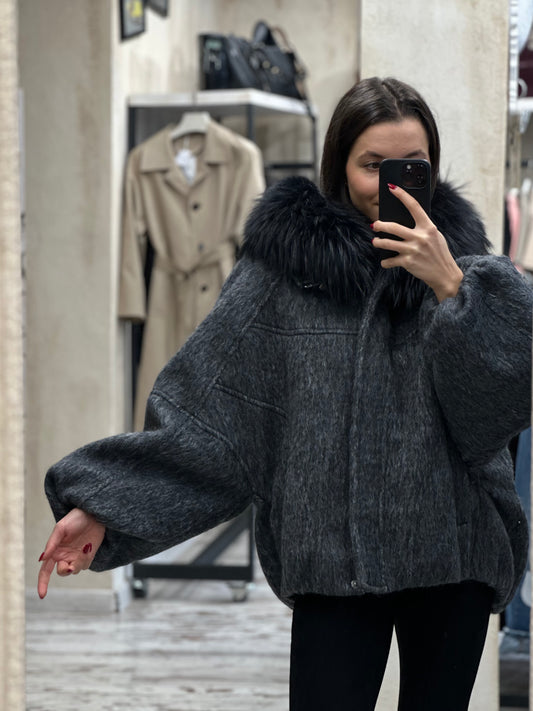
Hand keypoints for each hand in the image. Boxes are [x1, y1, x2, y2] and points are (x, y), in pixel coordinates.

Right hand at [37, 508, 105, 598]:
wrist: (94, 514)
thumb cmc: (75, 518)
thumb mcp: (61, 528)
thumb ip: (52, 543)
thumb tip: (42, 558)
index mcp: (55, 551)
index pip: (45, 571)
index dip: (42, 583)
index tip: (42, 595)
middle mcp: (65, 556)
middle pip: (62, 572)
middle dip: (65, 570)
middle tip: (70, 565)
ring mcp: (77, 557)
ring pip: (75, 571)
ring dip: (78, 564)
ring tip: (83, 548)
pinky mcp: (88, 556)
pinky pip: (85, 566)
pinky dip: (85, 561)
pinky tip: (88, 547)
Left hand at [371, 184, 463, 301]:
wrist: (445, 275)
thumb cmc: (438, 253)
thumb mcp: (435, 236)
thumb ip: (423, 228)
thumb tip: (405, 220)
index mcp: (428, 227)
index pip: (414, 206)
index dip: (402, 195)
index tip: (392, 187)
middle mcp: (420, 237)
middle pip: (394, 227)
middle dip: (381, 225)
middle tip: (375, 225)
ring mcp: (413, 250)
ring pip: (388, 243)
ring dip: (379, 242)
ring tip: (375, 242)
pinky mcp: (408, 263)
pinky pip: (391, 261)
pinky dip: (386, 262)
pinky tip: (385, 262)